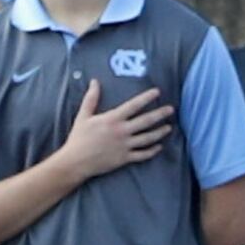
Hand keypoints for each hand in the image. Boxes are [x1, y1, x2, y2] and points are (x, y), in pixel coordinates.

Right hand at [57, 78, 175, 179]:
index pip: (134, 105)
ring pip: (148, 138)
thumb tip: (94, 82)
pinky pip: (142, 154)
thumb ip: (91, 99)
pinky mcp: (124, 158)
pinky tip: (159, 147)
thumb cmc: (78, 139)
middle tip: (171, 109)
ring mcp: (124, 145)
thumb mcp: (83, 117)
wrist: (74, 163)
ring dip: (160, 132)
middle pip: (146, 121)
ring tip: (168, 127)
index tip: (157, 92)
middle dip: (160, 114)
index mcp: (112, 119)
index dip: (147, 97)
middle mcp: (121, 131)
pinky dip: (152, 151)